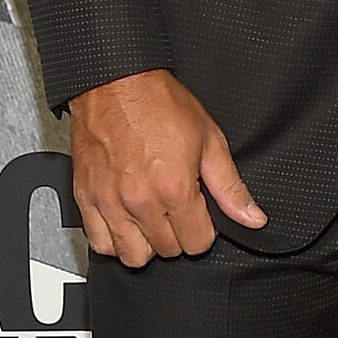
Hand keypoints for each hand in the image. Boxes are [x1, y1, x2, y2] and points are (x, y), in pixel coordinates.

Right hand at [67, 70, 266, 265]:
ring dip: (147, 244)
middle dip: (178, 235)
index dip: (204, 231)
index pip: (197, 244)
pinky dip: (113, 241)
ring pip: (132, 256)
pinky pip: (98, 243)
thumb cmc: (159, 103)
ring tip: (152, 221)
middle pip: (167, 251)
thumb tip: (252, 217)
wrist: (116, 81)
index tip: (200, 215)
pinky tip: (125, 224)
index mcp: (174, 188)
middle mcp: (140, 201)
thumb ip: (230, 187)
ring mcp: (109, 202)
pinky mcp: (85, 197)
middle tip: (177, 211)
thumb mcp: (209, 140)